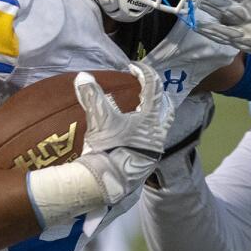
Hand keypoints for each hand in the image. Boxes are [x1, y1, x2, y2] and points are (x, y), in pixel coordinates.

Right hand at [74, 62, 173, 204]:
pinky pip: (153, 138)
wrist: (111, 183)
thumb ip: (92, 96)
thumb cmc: (109, 149)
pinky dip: (147, 129)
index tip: (133, 67)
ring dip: (154, 113)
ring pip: (162, 124)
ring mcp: (156, 147)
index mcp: (151, 117)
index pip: (154, 86)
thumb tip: (83, 77)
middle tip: (146, 87)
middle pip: (167, 106)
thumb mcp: (99, 120)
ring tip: (141, 109)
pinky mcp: (149, 160)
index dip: (144, 72)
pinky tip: (135, 131)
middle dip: (159, 94)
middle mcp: (159, 131)